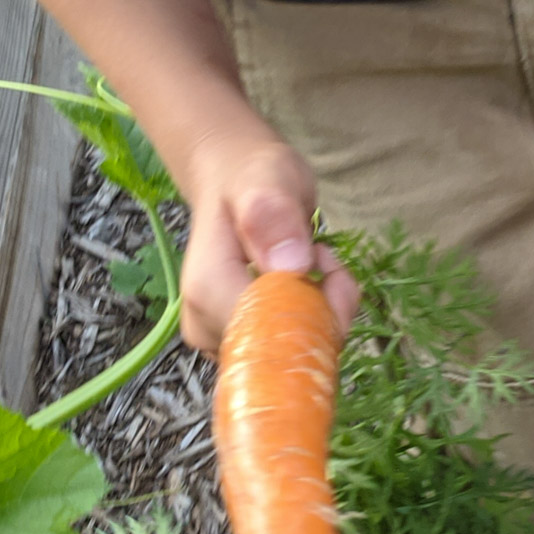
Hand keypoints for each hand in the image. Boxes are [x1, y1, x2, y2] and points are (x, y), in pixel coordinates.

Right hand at [178, 122, 358, 356]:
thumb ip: (274, 214)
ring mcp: (224, 341)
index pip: (273, 337)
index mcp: (208, 293)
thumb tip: (292, 265)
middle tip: (324, 257)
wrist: (234, 183)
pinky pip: (296, 350)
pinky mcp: (244, 344)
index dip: (316, 311)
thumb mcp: (267, 179)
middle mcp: (208, 327)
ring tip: (315, 260)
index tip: (325, 263)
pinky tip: (313, 281)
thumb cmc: (249, 179)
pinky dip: (319, 320)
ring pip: (298, 355)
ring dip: (325, 312)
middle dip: (325, 311)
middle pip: (288, 353)